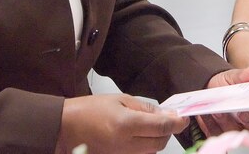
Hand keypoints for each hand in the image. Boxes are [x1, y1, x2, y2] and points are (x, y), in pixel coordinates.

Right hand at [57, 93, 187, 153]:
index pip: (162, 127)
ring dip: (157, 139)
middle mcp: (126, 144)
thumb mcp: (119, 99)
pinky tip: (140, 135)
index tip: (183, 118)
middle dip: (168, 131)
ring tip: (151, 126)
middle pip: (160, 143)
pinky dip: (146, 146)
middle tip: (168, 119)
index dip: (177, 122)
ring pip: (152, 151)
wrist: (65, 128)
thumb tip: (167, 114)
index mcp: (126, 124)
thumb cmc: (89, 110)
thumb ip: (145, 108)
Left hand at [195, 65, 248, 149]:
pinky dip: (211, 124)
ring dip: (227, 122)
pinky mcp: (218, 131)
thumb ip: (245, 75)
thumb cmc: (226, 82)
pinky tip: (207, 116)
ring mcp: (235, 128)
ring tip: (219, 111)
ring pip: (237, 132)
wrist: (207, 85)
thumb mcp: (234, 75)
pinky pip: (217, 133)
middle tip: (245, 114)